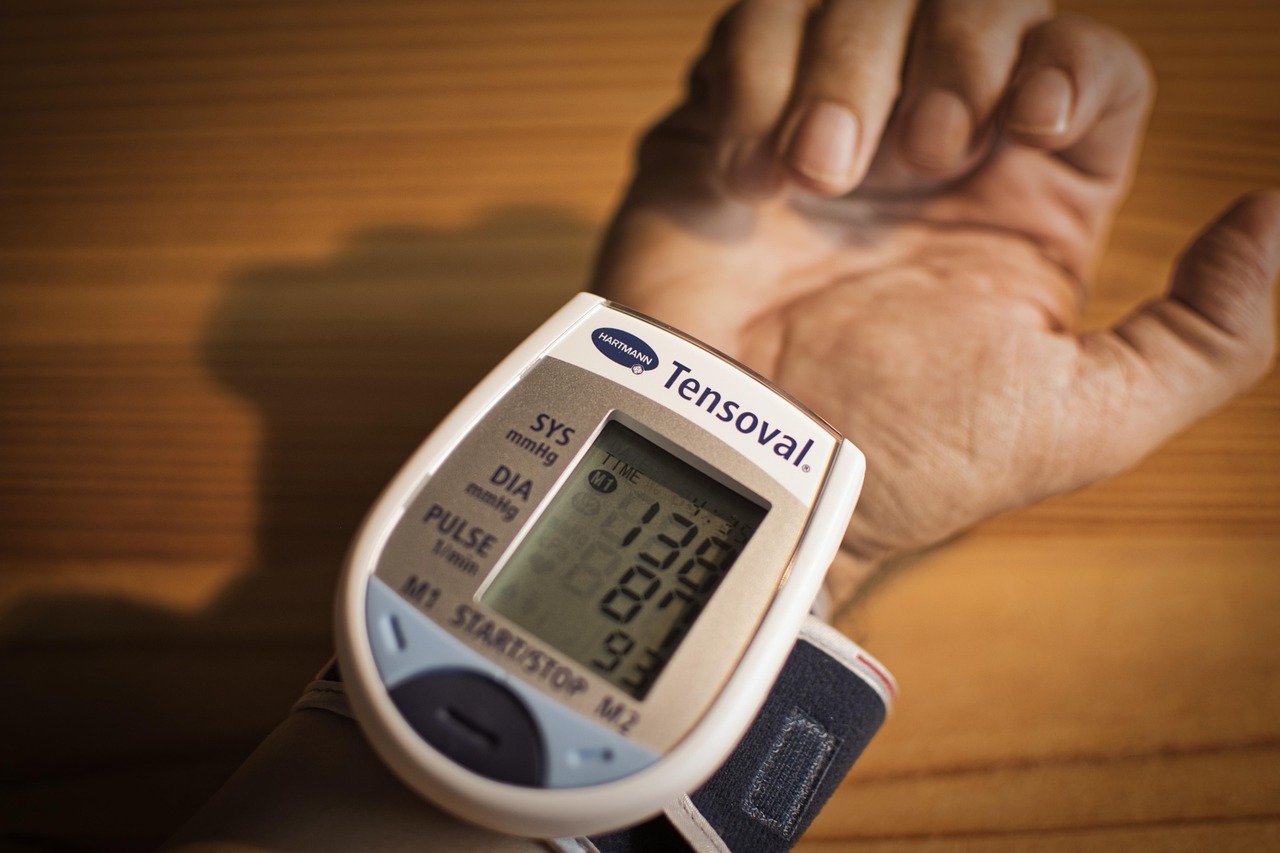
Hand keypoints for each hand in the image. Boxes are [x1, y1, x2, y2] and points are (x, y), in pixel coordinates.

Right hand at [592, 0, 1279, 606]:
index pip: (1079, 55)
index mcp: (1022, 203)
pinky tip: (753, 175)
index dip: (1068, 58)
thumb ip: (1210, 333)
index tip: (1035, 121)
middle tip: (923, 154)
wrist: (750, 473)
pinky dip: (757, 82)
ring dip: (849, 66)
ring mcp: (825, 133)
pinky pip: (749, 30)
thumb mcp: (1087, 418)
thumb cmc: (904, 459)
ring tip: (819, 177)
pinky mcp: (725, 130)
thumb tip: (1275, 218)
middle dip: (961, 46)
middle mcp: (928, 153)